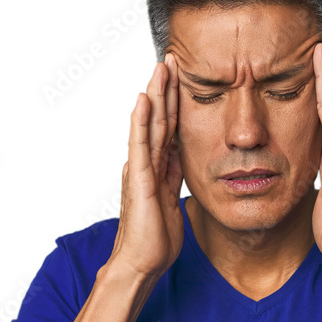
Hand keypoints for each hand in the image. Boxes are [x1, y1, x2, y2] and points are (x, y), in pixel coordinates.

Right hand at [108, 53, 184, 280]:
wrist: (142, 262)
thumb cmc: (156, 238)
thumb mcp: (173, 199)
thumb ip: (174, 177)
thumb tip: (181, 159)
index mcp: (157, 168)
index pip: (168, 127)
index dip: (174, 102)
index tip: (181, 77)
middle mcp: (145, 163)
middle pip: (158, 119)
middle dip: (165, 89)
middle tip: (171, 58)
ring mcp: (140, 169)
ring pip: (149, 124)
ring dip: (155, 94)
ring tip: (160, 67)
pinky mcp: (139, 180)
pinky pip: (140, 145)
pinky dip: (141, 122)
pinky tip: (143, 101)